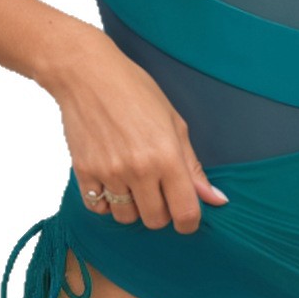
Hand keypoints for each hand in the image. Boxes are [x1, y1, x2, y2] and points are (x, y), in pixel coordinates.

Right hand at [45, 34, 227, 234]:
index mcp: (167, 156)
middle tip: (158, 190)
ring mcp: (109, 172)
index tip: (187, 217)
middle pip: (155, 220)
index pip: (185, 213)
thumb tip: (215, 199)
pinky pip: (98, 207)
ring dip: (133, 207)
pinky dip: (106, 202)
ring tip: (133, 182)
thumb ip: (193, 166)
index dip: (190, 222)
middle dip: (161, 212)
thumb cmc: (136, 92)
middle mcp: (139, 169)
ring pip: (125, 218)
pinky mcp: (83, 172)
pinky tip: (112, 181)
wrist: (88, 75)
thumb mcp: (175, 123)